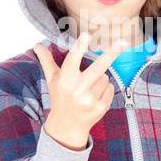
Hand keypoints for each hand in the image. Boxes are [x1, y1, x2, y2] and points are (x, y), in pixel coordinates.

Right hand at [34, 33, 127, 150]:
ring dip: (100, 79)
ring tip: (87, 90)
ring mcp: (90, 100)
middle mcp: (77, 90)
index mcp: (64, 80)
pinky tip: (94, 97)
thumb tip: (37, 45)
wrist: (67, 126)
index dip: (80, 47)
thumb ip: (47, 61)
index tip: (86, 34)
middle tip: (124, 41)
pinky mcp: (101, 107)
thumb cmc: (60, 98)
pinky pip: (110, 87)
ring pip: (105, 77)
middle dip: (111, 54)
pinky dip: (105, 89)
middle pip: (98, 68)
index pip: (72, 60)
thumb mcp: (52, 80)